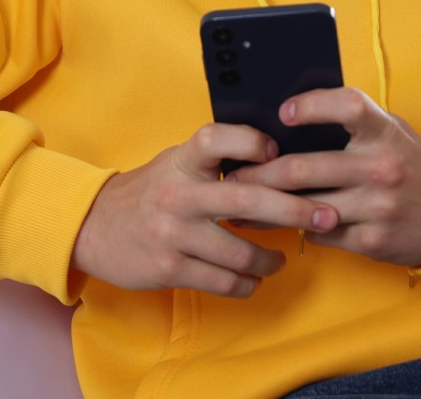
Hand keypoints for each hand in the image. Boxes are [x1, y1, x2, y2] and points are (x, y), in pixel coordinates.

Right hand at [69, 123, 337, 298]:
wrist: (93, 227)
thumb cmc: (150, 190)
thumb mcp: (176, 162)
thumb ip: (215, 159)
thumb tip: (277, 156)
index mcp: (181, 160)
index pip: (216, 138)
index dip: (249, 141)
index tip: (277, 152)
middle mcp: (178, 194)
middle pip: (246, 199)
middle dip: (295, 209)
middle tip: (327, 214)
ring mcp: (173, 234)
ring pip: (240, 252)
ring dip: (271, 259)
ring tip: (283, 258)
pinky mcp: (169, 268)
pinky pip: (222, 281)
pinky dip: (247, 284)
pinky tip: (255, 279)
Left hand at [228, 88, 420, 266]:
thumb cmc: (410, 163)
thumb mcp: (390, 132)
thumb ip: (352, 124)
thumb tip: (287, 120)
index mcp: (384, 132)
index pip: (347, 106)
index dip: (313, 106)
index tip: (283, 113)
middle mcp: (381, 167)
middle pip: (305, 168)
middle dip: (259, 175)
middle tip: (232, 178)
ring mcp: (377, 207)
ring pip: (305, 208)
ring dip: (267, 209)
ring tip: (240, 206)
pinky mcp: (372, 240)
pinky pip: (321, 233)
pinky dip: (299, 227)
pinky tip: (280, 223)